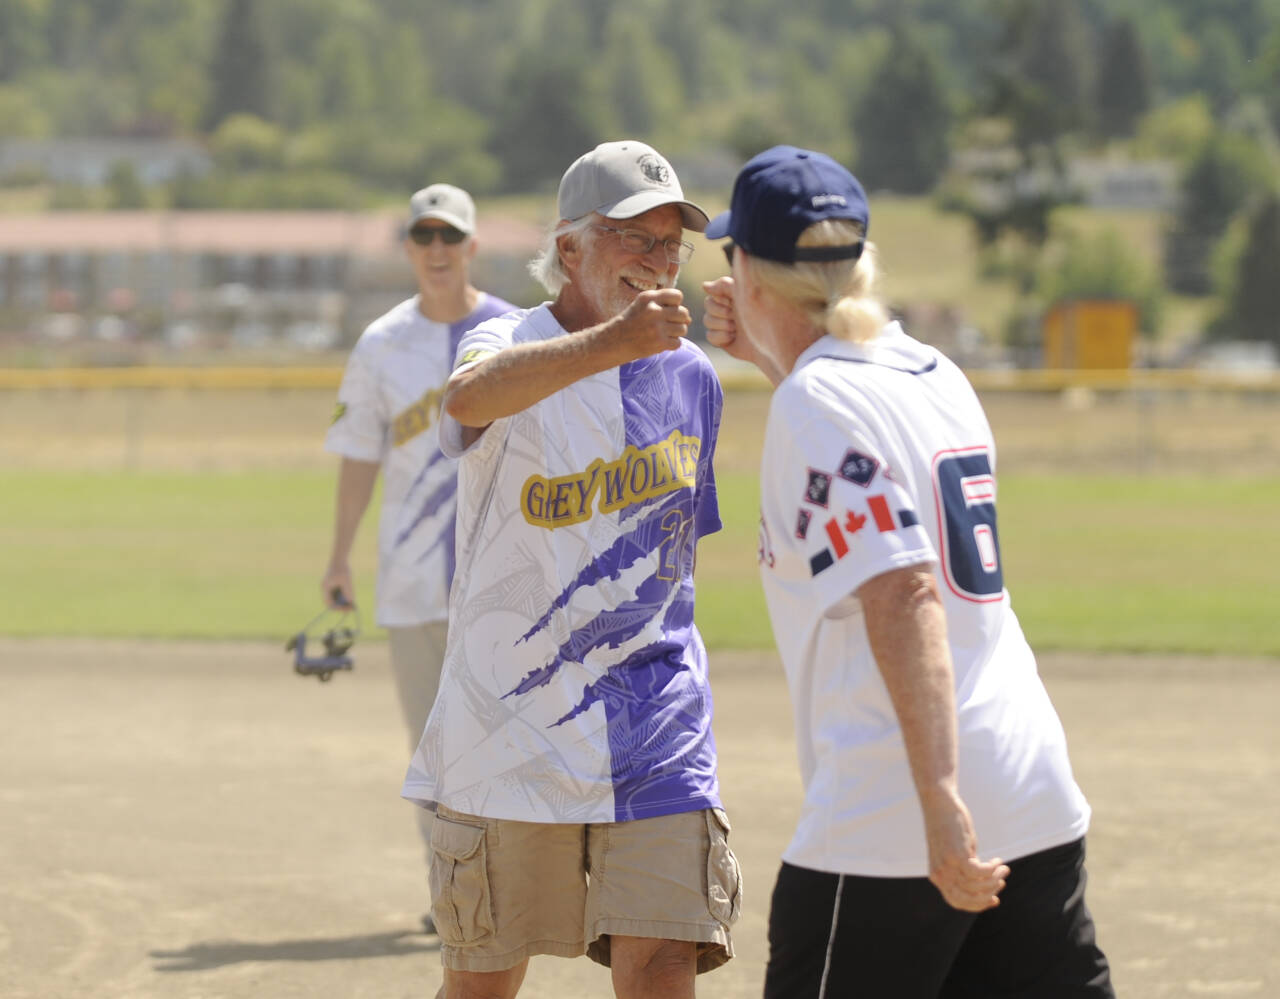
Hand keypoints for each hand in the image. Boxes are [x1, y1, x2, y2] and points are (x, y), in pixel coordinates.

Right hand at [321, 563, 354, 609]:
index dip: (338, 608)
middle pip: (332, 602)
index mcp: (325, 588)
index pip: (329, 604)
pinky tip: (352, 597)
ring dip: (344, 602)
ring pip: (336, 599)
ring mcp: (329, 587)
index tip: (348, 610)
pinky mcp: (333, 585)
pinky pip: (338, 595)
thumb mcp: (347, 581)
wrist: (339, 558)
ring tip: (353, 603)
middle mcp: (326, 589)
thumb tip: (351, 603)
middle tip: (352, 608)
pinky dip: (344, 597)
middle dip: (342, 606)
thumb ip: (348, 592)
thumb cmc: (342, 569)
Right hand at [608, 288, 689, 360]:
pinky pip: (678, 342)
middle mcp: (654, 310)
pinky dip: (672, 344)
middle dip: (679, 320)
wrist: (613, 342)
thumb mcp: (642, 304)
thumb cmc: (631, 322)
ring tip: (664, 334)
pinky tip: (662, 343)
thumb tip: (687, 316)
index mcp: (649, 298)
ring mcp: (657, 327)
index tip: (667, 311)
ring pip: (683, 328)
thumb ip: (663, 303)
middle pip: (683, 313)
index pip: (678, 296)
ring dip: (676, 333)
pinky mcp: (659, 343)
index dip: (676, 304)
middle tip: (668, 325)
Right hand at [701, 276, 757, 364]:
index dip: (722, 300)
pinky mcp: (722, 339)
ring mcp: (724, 323)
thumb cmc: (761, 315)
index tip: (735, 303)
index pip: (713, 292)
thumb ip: (724, 285)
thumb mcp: (745, 293)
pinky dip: (721, 337)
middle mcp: (728, 307)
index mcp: (734, 295)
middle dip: (722, 313)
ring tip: (737, 329)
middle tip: (737, 317)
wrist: (769, 343)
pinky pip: (709, 336)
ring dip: (722, 325)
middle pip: (708, 305)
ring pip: (707, 320)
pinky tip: (733, 338)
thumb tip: (704, 286)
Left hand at [922, 789, 1008, 911]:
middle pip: (966, 900)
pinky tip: (998, 861)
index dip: (977, 905)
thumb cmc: (949, 827)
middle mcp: (939, 875)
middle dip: (987, 896)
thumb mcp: (954, 853)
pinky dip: (992, 870)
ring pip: (976, 887)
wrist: (939, 804)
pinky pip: (979, 873)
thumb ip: (964, 869)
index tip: (994, 899)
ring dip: (995, 880)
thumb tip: (985, 883)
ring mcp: (947, 866)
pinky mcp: (956, 855)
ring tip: (1003, 869)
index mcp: (937, 876)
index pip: (957, 902)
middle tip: (1001, 884)